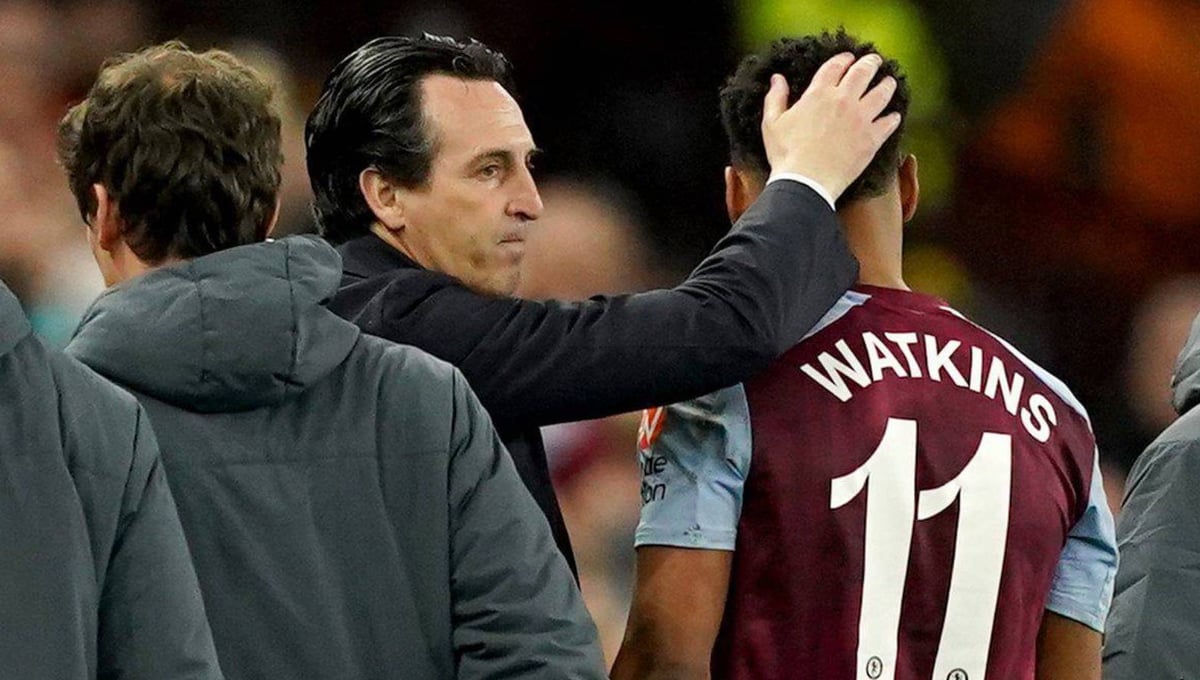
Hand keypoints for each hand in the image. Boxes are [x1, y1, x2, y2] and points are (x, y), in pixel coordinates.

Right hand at [761, 52, 901, 200]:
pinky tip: (894, 116)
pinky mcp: (871, 139)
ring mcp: (861, 119)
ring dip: (887, 85)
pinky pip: (889, 123)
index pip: (836, 66)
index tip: (849, 57)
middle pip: (863, 72)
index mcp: (819, 94)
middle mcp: (843, 101)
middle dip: (871, 62)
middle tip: (875, 60)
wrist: (806, 182)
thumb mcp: (772, 123)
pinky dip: (893, 118)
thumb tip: (777, 79)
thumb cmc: (786, 154)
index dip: (844, 58)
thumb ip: (775, 98)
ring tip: (889, 82)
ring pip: (882, 93)